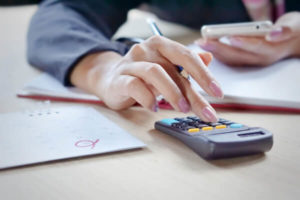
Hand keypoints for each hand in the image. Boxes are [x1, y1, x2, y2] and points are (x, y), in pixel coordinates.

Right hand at [71, 36, 222, 121]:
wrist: (110, 78)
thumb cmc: (142, 74)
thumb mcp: (166, 67)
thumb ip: (186, 64)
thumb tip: (208, 58)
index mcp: (161, 45)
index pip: (186, 56)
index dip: (204, 74)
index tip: (217, 92)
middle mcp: (146, 50)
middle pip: (174, 69)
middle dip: (193, 93)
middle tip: (206, 111)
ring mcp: (131, 63)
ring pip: (155, 73)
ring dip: (172, 93)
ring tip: (182, 109)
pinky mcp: (119, 79)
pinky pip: (135, 86)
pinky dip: (148, 98)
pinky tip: (154, 108)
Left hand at [195, 12, 299, 65]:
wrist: (295, 41)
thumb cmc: (294, 30)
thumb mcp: (295, 26)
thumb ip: (286, 30)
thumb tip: (273, 34)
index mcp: (273, 50)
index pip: (257, 48)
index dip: (243, 43)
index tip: (230, 37)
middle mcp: (260, 59)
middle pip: (238, 55)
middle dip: (220, 48)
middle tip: (205, 41)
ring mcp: (252, 62)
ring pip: (232, 59)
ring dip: (215, 52)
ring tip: (201, 43)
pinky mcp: (247, 61)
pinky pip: (230, 60)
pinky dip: (218, 54)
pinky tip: (207, 47)